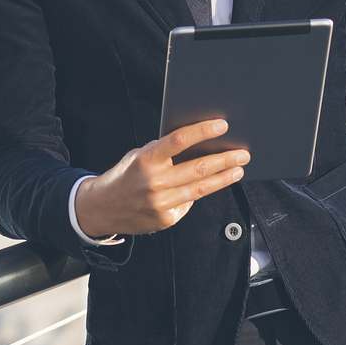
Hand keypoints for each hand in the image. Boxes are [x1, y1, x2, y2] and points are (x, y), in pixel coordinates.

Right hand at [73, 120, 247, 238]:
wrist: (103, 208)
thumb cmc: (126, 176)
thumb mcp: (138, 156)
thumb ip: (163, 152)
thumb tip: (198, 144)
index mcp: (146, 160)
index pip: (178, 141)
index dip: (202, 132)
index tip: (222, 125)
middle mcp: (154, 182)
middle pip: (198, 168)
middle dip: (224, 159)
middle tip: (242, 153)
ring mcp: (160, 203)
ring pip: (200, 189)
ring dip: (223, 178)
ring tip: (238, 170)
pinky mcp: (165, 219)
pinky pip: (188, 203)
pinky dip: (198, 194)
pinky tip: (208, 186)